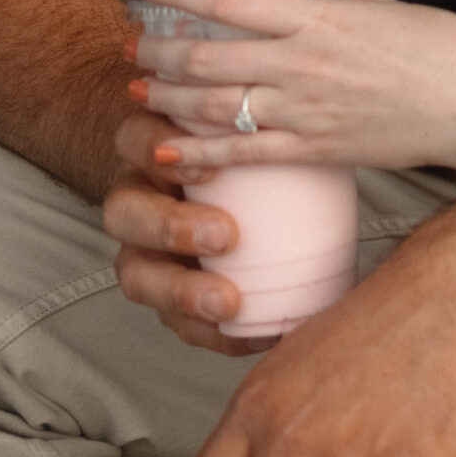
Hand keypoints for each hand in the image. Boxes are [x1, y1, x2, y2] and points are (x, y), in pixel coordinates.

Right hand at [103, 108, 249, 354]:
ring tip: (229, 302)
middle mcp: (139, 198)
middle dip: (169, 227)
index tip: (206, 169)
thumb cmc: (256, 154)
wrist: (254, 195)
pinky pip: (173, 322)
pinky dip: (209, 332)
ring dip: (180, 292)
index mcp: (157, 148)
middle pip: (124, 212)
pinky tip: (250, 336)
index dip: (158, 148)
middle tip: (225, 237)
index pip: (137, 138)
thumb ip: (271, 123)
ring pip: (136, 275)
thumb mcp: (260, 130)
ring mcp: (144, 252)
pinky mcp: (165, 296)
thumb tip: (331, 120)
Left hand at [127, 0, 455, 176]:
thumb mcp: (388, 6)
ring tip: (140, 87)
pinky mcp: (316, 151)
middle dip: (157, 47)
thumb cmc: (448, 52)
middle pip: (204, 54)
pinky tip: (169, 150)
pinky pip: (243, 153)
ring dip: (166, 95)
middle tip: (134, 42)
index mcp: (319, 19)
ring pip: (213, 103)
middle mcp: (302, 63)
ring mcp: (306, 110)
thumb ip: (337, 0)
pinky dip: (199, 153)